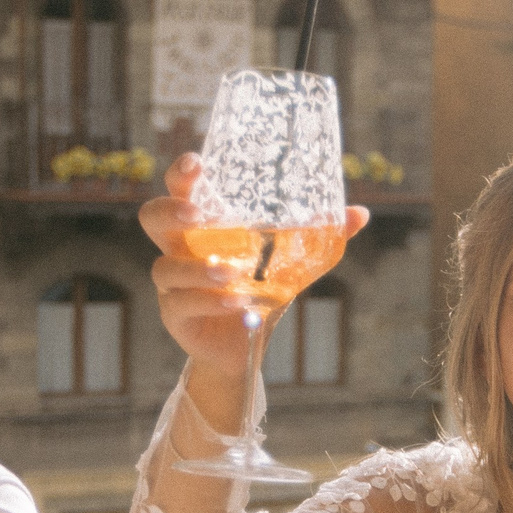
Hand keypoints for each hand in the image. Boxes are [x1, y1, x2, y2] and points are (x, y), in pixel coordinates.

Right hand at [139, 154, 368, 431]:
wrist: (243, 349)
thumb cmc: (258, 294)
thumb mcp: (290, 264)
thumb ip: (318, 237)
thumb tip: (360, 213)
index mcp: (202, 228)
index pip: (180, 191)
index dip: (181, 174)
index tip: (197, 163)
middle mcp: (179, 250)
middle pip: (152, 218)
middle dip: (171, 211)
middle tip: (198, 217)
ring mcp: (172, 285)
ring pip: (165, 267)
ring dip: (198, 269)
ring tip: (232, 274)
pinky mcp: (174, 316)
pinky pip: (182, 304)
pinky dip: (210, 302)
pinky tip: (237, 303)